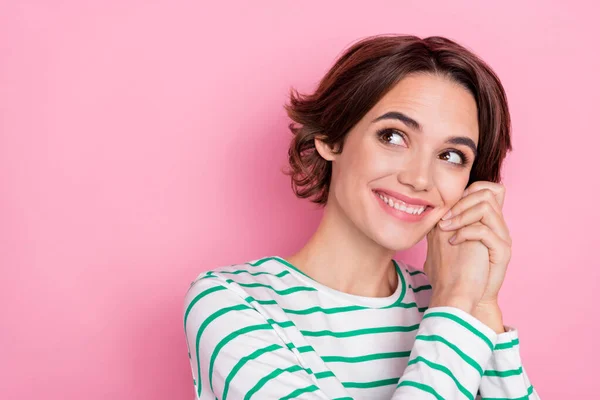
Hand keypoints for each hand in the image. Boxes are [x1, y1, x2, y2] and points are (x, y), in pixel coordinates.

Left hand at [434, 181, 511, 331]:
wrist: (463, 297)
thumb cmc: (454, 270)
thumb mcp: (447, 240)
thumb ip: (446, 222)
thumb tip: (427, 206)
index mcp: (486, 221)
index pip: (484, 189)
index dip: (464, 192)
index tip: (445, 209)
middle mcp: (497, 226)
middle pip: (487, 193)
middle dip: (460, 203)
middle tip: (443, 219)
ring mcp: (502, 238)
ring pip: (486, 207)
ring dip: (461, 215)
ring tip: (446, 229)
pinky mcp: (502, 252)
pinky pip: (485, 231)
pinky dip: (465, 233)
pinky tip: (453, 242)